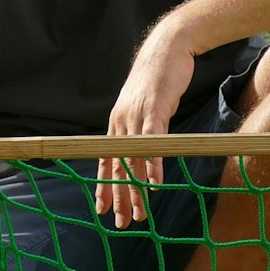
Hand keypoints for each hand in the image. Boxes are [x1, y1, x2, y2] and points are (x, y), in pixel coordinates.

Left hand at [96, 24, 196, 228]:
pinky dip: (153, 165)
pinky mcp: (155, 110)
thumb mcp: (145, 106)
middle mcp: (121, 123)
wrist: (167, 47)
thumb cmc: (158, 78)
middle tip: (122, 223)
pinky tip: (155, 184)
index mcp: (117, 123)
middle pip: (117, 167)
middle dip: (119, 197)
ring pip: (133, 160)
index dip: (104, 186)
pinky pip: (152, 144)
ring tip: (140, 213)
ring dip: (136, 189)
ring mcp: (137, 117)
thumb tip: (143, 147)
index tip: (102, 209)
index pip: (106, 161)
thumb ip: (141, 127)